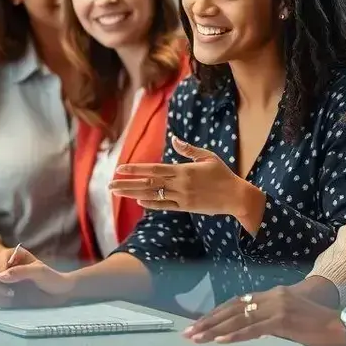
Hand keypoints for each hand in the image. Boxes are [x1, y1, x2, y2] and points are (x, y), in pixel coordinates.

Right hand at [0, 246, 75, 307]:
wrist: (58, 294)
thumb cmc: (51, 278)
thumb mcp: (39, 272)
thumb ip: (21, 272)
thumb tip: (1, 276)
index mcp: (16, 255)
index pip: (0, 257)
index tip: (3, 278)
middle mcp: (7, 266)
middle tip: (6, 291)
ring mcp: (4, 280)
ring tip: (11, 296)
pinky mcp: (4, 293)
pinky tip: (10, 301)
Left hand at [111, 136, 264, 222]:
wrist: (236, 196)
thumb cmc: (223, 174)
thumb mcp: (208, 156)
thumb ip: (189, 149)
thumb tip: (174, 138)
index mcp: (184, 170)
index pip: (154, 169)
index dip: (136, 169)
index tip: (120, 168)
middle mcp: (180, 184)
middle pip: (148, 183)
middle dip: (127, 184)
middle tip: (109, 185)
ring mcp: (182, 197)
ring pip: (153, 195)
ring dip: (133, 194)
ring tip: (118, 193)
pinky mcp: (186, 208)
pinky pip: (165, 206)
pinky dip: (151, 203)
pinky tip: (138, 201)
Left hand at [183, 286, 345, 345]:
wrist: (341, 325)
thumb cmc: (317, 325)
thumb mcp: (289, 316)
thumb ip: (270, 317)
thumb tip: (249, 326)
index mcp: (273, 293)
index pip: (238, 302)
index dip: (217, 312)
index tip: (200, 323)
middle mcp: (273, 295)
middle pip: (233, 308)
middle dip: (209, 320)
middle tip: (190, 331)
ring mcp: (278, 306)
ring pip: (239, 317)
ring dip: (215, 329)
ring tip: (198, 337)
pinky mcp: (283, 320)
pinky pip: (254, 329)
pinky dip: (235, 335)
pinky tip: (221, 340)